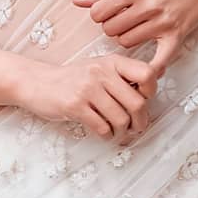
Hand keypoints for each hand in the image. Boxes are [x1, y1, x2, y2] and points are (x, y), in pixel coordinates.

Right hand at [21, 53, 159, 140]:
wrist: (38, 83)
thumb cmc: (74, 79)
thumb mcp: (100, 68)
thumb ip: (125, 73)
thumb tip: (158, 75)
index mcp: (112, 62)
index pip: (147, 74)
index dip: (151, 91)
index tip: (144, 100)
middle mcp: (101, 73)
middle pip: (137, 103)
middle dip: (140, 122)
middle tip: (135, 128)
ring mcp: (87, 89)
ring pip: (121, 119)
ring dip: (123, 131)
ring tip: (118, 131)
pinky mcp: (75, 106)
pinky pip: (102, 127)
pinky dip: (107, 135)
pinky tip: (103, 133)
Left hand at [69, 0, 197, 78]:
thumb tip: (77, 1)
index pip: (98, 12)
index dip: (99, 13)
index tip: (109, 10)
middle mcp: (146, 5)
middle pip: (110, 29)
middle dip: (112, 25)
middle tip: (123, 18)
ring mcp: (161, 23)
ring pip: (126, 42)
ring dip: (127, 37)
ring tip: (136, 28)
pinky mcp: (175, 36)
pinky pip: (157, 61)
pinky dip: (150, 68)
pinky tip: (146, 69)